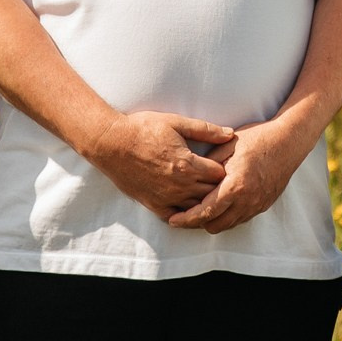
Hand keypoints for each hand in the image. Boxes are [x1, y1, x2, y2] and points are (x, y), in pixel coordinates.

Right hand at [87, 110, 238, 220]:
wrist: (111, 144)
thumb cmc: (142, 129)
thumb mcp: (176, 123)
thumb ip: (205, 130)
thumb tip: (230, 134)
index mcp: (188, 164)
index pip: (221, 174)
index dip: (226, 168)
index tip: (226, 163)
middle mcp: (180, 186)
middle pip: (212, 193)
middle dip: (220, 186)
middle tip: (224, 180)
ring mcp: (167, 198)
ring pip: (197, 208)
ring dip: (205, 201)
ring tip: (210, 193)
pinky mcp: (154, 205)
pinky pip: (176, 218)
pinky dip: (186, 214)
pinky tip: (190, 207)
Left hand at [167, 120, 311, 233]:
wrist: (289, 141)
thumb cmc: (258, 138)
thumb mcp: (228, 145)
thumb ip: (208, 164)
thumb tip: (190, 175)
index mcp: (235, 186)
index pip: (205, 212)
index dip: (186, 219)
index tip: (173, 220)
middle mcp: (246, 200)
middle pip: (214, 225)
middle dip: (197, 223)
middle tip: (184, 214)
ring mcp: (257, 205)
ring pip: (228, 225)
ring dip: (213, 221)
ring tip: (200, 210)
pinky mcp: (263, 205)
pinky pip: (240, 219)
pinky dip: (228, 216)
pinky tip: (221, 204)